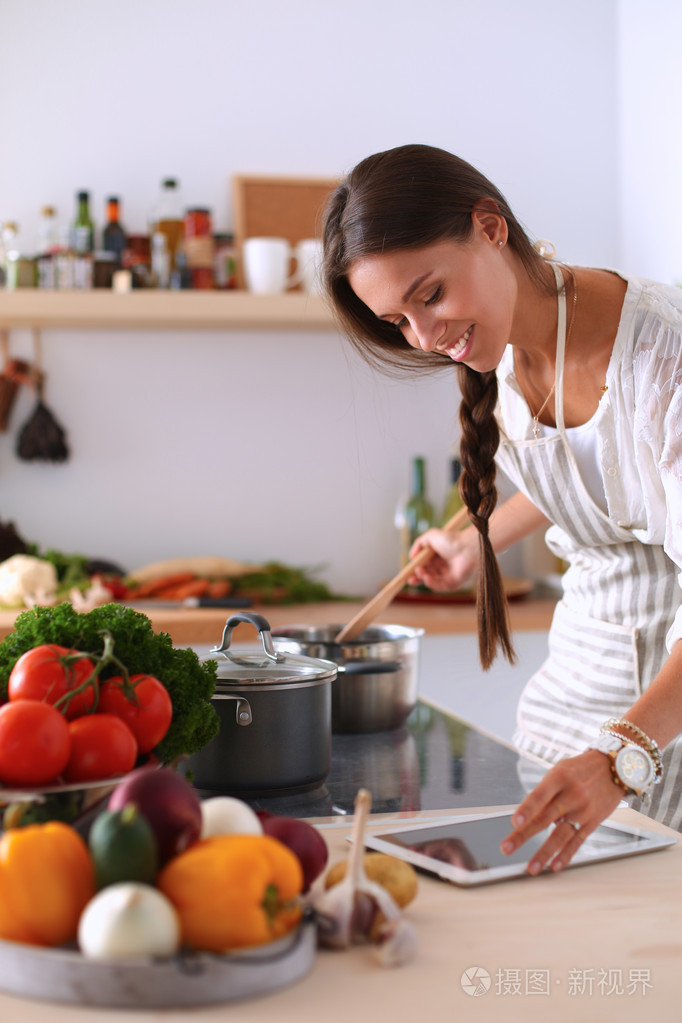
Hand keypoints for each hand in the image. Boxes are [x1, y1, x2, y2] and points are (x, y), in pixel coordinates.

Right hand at [407, 527, 477, 591]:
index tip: (407, 572)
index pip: (424, 566)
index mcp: (438, 557)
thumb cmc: (452, 540)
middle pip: (427, 575)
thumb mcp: (431, 536)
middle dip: (417, 577)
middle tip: (410, 579)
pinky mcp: (454, 583)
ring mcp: (449, 575)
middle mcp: (443, 566)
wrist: (468, 547)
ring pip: (432, 581)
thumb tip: (411, 556)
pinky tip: (426, 579)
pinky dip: (432, 584)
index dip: (415, 569)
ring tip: (420, 573)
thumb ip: (418, 544)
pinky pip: (441, 586)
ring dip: (424, 579)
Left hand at [499, 750, 622, 874]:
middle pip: (544, 818)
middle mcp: (571, 795)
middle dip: (523, 835)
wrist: (613, 768)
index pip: (539, 796)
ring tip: (531, 868)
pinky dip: (565, 855)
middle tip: (506, 848)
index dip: (526, 810)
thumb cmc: (580, 769)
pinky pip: (577, 841)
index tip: (515, 823)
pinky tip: (555, 866)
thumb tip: (527, 816)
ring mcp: (583, 810)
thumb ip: (544, 792)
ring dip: (544, 853)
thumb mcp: (560, 771)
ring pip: (560, 835)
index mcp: (559, 777)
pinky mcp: (593, 822)